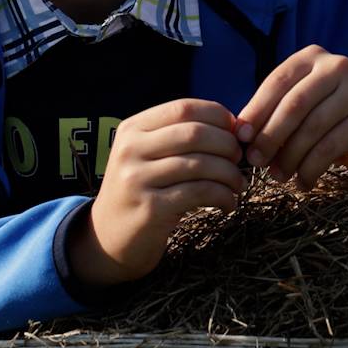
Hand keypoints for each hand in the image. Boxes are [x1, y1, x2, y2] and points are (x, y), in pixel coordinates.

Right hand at [67, 98, 247, 287]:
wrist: (108, 239)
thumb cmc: (142, 192)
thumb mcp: (148, 155)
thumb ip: (180, 136)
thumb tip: (235, 125)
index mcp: (132, 129)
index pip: (183, 108)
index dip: (218, 116)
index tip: (234, 132)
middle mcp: (131, 150)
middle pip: (195, 133)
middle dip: (227, 145)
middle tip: (238, 159)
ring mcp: (137, 179)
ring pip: (201, 164)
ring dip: (230, 173)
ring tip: (237, 184)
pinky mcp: (150, 209)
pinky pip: (199, 193)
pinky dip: (223, 196)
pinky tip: (228, 203)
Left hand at [236, 45, 347, 188]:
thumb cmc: (328, 120)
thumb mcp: (299, 108)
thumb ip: (272, 113)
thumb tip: (238, 134)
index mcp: (312, 57)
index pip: (277, 82)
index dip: (256, 111)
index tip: (240, 138)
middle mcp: (336, 66)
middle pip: (294, 104)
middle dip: (270, 136)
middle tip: (256, 162)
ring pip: (312, 127)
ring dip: (290, 157)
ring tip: (278, 176)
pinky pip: (331, 146)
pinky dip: (311, 168)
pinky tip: (303, 181)